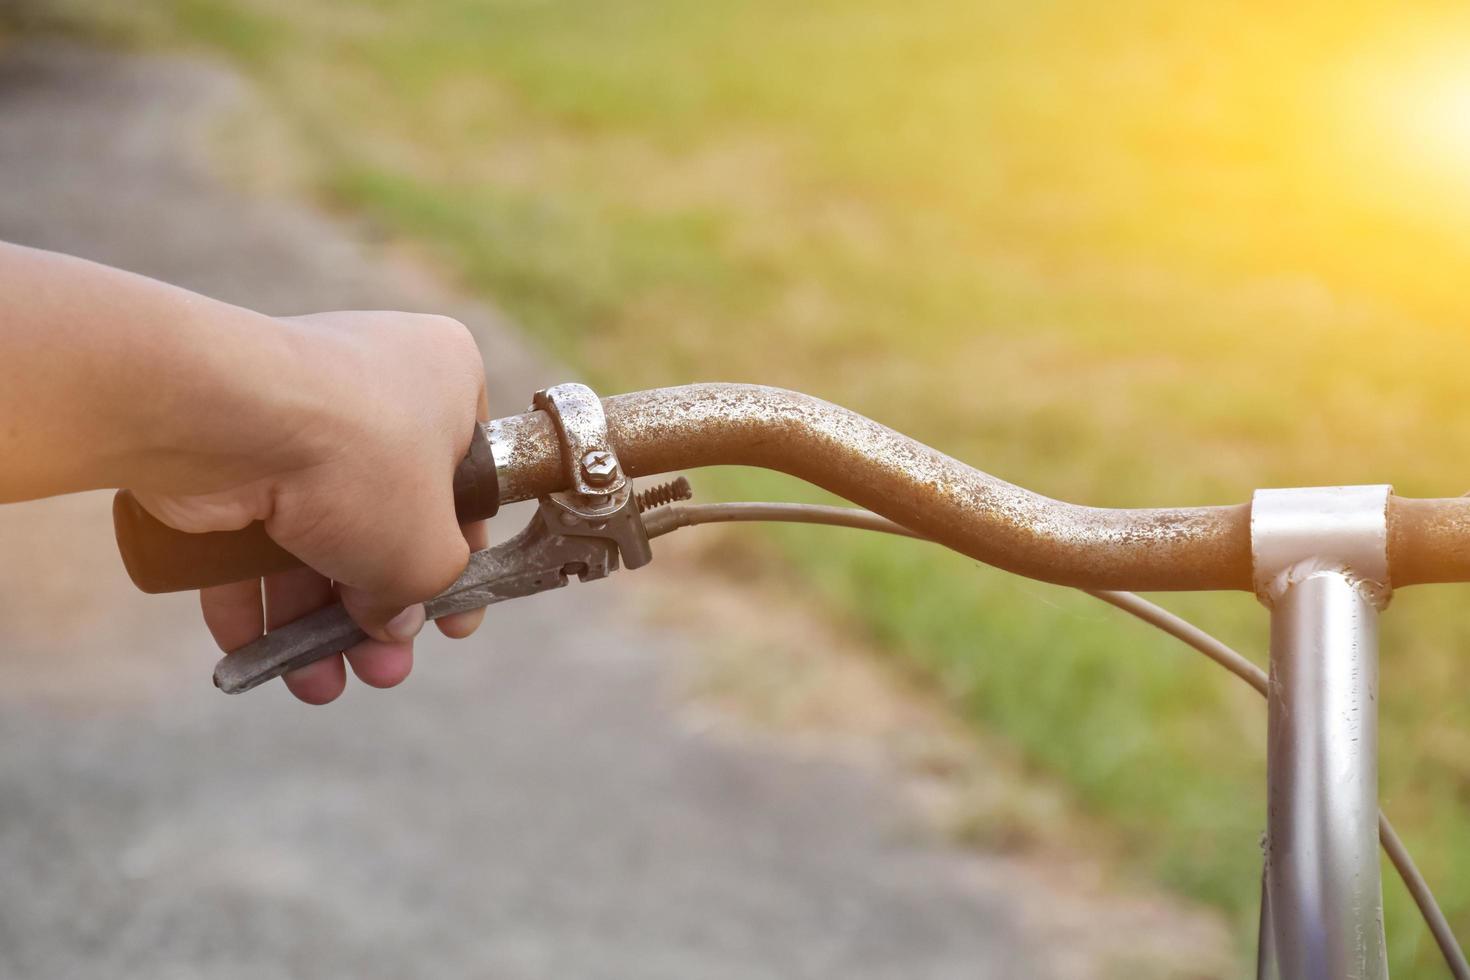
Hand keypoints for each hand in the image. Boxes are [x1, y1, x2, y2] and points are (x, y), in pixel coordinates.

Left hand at [133, 311, 489, 702]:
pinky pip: (251, 531)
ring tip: (318, 684)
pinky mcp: (228, 448)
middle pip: (385, 518)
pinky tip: (256, 657)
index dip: (461, 559)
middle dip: (377, 611)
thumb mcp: (430, 548)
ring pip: (315, 533)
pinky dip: (252, 596)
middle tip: (381, 670)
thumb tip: (396, 620)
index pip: (466, 482)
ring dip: (314, 620)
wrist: (223, 417)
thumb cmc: (359, 460)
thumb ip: (427, 588)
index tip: (452, 621)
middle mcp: (374, 385)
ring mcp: (295, 415)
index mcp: (447, 380)